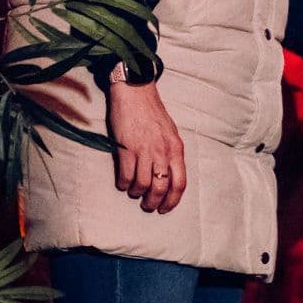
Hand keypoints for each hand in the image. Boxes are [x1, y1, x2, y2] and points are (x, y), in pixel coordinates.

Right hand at [107, 77, 186, 213]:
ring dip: (137, 193)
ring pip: (142, 184)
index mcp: (176, 149)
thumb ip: (171, 153)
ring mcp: (144, 151)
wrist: (135, 93)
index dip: (173, 200)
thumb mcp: (170, 133)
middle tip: (148, 206)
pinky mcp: (126, 148)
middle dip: (154, 202)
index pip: (180, 183)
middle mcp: (163, 152)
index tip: (166, 208)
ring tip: (134, 192)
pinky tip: (122, 184)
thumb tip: (169, 174)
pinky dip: (123, 184)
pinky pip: (126, 174)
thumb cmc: (152, 113)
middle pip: (161, 188)